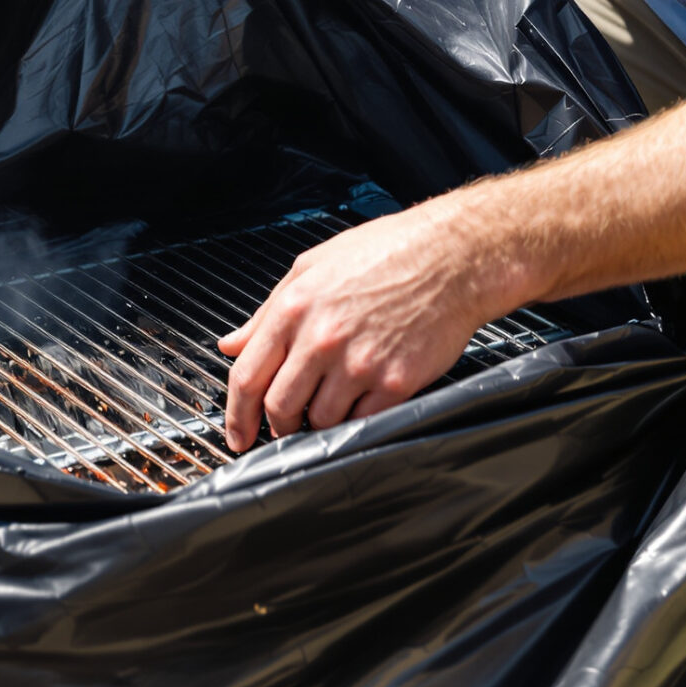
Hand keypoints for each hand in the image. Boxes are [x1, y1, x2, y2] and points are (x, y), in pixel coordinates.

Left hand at [216, 203, 516, 451]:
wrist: (452, 256)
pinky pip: (361, 421)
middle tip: (285, 426)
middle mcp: (322, 338)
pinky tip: (361, 403)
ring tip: (332, 402)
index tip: (238, 433)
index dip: (236, 415)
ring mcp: (359, 363)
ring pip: (321, 420)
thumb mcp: (312, 267)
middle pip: (280, 406)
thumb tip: (232, 344)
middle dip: (278, 425)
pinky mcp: (394, 382)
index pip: (248, 375)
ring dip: (320, 421)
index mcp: (294, 308)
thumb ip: (266, 313)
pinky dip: (356, 420)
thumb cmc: (386, 252)